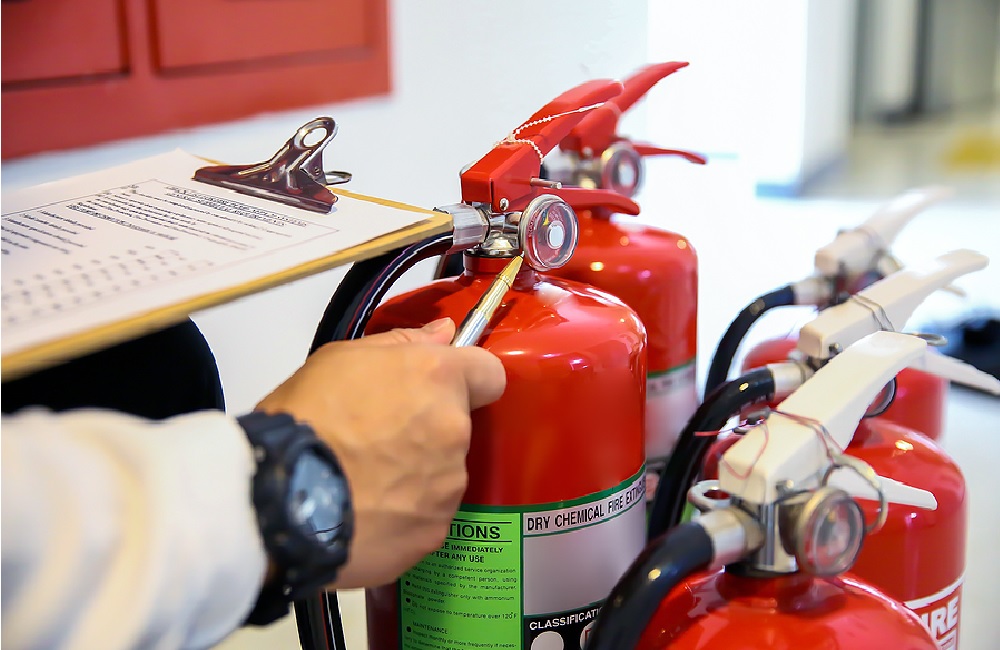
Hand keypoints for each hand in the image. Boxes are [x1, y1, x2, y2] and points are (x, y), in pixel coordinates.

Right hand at [255, 318, 505, 587]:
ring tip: (365, 480)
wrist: (281, 497)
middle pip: (459, 426)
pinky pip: (427, 515)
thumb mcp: (339, 360)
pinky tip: (366, 512)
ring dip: (416, 474)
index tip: (438, 390)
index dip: (467, 380)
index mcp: (437, 379)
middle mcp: (454, 430)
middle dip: (428, 430)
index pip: (489, 373)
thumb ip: (401, 343)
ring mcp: (449, 485)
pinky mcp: (435, 530)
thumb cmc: (305, 419)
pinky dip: (404, 514)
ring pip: (444, 473)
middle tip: (377, 438)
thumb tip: (444, 333)